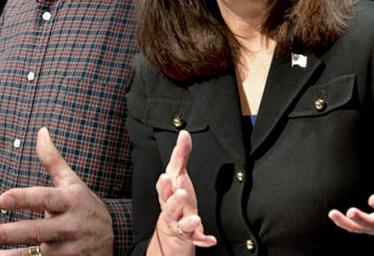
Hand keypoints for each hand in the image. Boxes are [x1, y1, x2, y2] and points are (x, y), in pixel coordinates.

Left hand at [0, 128, 113, 255]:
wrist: (116, 239)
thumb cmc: (85, 207)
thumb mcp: (73, 182)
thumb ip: (53, 160)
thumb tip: (41, 131)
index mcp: (68, 203)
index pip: (44, 199)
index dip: (23, 199)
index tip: (1, 199)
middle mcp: (68, 228)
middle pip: (34, 232)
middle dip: (4, 234)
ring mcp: (66, 251)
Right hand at [151, 130, 216, 252]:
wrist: (173, 226)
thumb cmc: (175, 195)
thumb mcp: (178, 174)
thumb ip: (181, 154)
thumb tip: (184, 133)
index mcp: (168, 193)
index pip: (162, 188)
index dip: (163, 184)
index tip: (167, 177)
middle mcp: (172, 209)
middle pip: (169, 206)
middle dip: (174, 201)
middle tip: (180, 193)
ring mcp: (181, 223)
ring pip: (181, 224)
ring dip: (188, 222)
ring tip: (196, 219)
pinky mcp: (191, 235)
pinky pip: (197, 239)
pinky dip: (203, 240)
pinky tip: (211, 240)